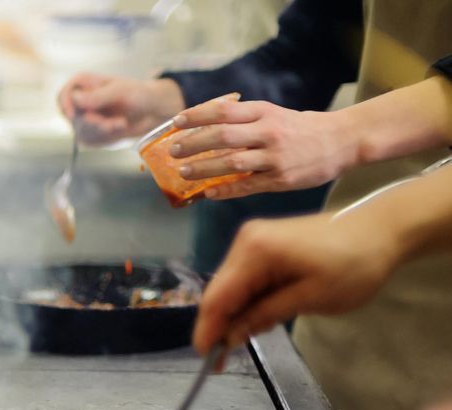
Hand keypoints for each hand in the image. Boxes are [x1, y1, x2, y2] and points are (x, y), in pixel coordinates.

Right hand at [56, 72, 184, 145]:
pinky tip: (119, 129)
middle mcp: (82, 102)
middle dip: (92, 122)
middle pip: (71, 116)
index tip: (73, 115)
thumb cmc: (138, 93)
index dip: (65, 104)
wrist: (152, 111)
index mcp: (85, 85)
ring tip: (121, 124)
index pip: (64, 94)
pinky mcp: (92, 134)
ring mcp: (86, 119)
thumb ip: (97, 96)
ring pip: (80, 130)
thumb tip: (75, 99)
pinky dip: (105, 137)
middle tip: (111, 124)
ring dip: (101, 130)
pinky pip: (90, 140)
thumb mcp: (120, 90)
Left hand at [168, 99, 353, 199]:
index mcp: (265, 112)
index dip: (196, 116)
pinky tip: (207, 193)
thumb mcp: (275, 114)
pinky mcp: (281, 179)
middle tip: (173, 151)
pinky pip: (247, 186)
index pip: (223, 111)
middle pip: (222, 136)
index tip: (176, 123)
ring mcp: (274, 157)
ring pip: (231, 162)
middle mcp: (268, 132)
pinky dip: (225, 189)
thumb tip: (206, 126)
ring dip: (203, 168)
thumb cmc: (302, 128)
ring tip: (182, 173)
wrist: (343, 141)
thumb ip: (245, 119)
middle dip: (193, 144)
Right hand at [192, 212, 401, 353]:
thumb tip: (231, 336)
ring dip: (236, 314)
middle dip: (221, 325)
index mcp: (254, 252)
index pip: (217, 298)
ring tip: (252, 336)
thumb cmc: (354, 264)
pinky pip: (244, 279)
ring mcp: (252, 240)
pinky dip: (248, 300)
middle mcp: (245, 242)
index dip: (208, 330)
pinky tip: (261, 316)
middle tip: (226, 359)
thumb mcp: (311, 298)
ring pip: (230, 287)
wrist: (382, 229)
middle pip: (219, 292)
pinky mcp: (263, 244)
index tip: (207, 360)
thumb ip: (265, 315)